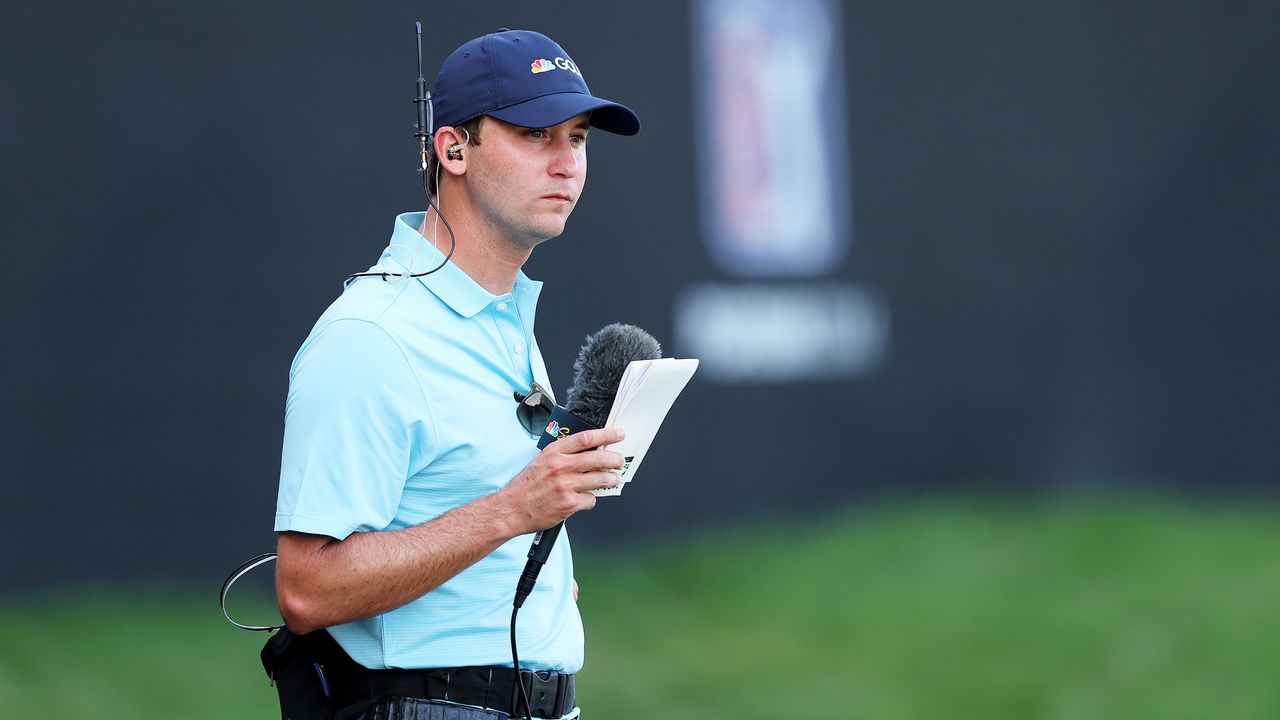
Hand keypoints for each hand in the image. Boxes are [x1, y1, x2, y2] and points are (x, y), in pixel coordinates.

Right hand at [499, 426, 625, 534]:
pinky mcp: (568, 504)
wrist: (511, 509)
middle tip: (620, 461)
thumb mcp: (541, 461)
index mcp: (553, 453)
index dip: (606, 434)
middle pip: (598, 458)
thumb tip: (588, 451)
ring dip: (611, 480)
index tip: (618, 434)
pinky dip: (590, 499)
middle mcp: (560, 467)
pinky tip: (585, 498)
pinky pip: (590, 499)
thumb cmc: (525, 486)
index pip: (585, 438)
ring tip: (613, 480)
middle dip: (615, 459)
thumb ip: (562, 455)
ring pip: (600, 479)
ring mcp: (566, 486)